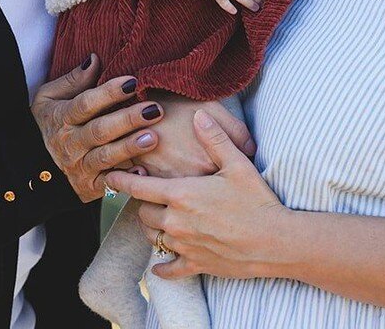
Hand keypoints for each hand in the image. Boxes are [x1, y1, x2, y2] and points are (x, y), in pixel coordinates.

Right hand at [30, 55, 165, 200]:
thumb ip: (73, 80)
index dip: (108, 93)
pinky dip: (126, 178)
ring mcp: (79, 166)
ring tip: (153, 137)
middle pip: (99, 130)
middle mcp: (70, 143)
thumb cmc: (49, 124)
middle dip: (127, 119)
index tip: (132, 81)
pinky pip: (109, 183)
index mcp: (61, 117)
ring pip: (105, 157)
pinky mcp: (89, 186)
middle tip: (154, 109)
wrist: (33, 168)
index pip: (85, 104)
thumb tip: (95, 58)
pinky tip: (144, 171)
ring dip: (130, 147)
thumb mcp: (50, 98)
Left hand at [105, 109, 291, 280]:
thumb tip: (199, 114)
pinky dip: (162, 267)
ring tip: (159, 220)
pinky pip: (169, 269)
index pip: (139, 187)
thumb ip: (214, 139)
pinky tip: (160, 265)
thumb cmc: (257, 201)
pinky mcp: (196, 265)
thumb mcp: (237, 164)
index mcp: (182, 194)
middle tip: (149, 196)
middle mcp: (177, 222)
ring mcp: (185, 246)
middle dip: (143, 204)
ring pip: (153, 238)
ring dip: (152, 229)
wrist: (276, 241)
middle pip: (143, 213)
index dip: (120, 180)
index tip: (108, 176)